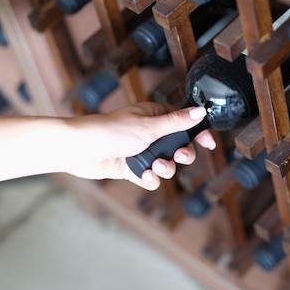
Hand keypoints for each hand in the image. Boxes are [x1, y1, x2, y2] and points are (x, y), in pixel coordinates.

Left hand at [65, 102, 215, 189]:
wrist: (81, 150)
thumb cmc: (111, 131)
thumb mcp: (149, 127)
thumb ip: (177, 122)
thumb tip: (201, 111)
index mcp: (155, 116)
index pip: (184, 122)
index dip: (198, 132)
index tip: (208, 143)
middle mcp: (151, 133)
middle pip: (180, 146)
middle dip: (182, 154)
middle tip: (179, 156)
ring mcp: (143, 151)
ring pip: (167, 164)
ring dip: (165, 168)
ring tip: (155, 167)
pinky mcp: (134, 168)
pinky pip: (152, 177)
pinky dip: (151, 179)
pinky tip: (145, 176)